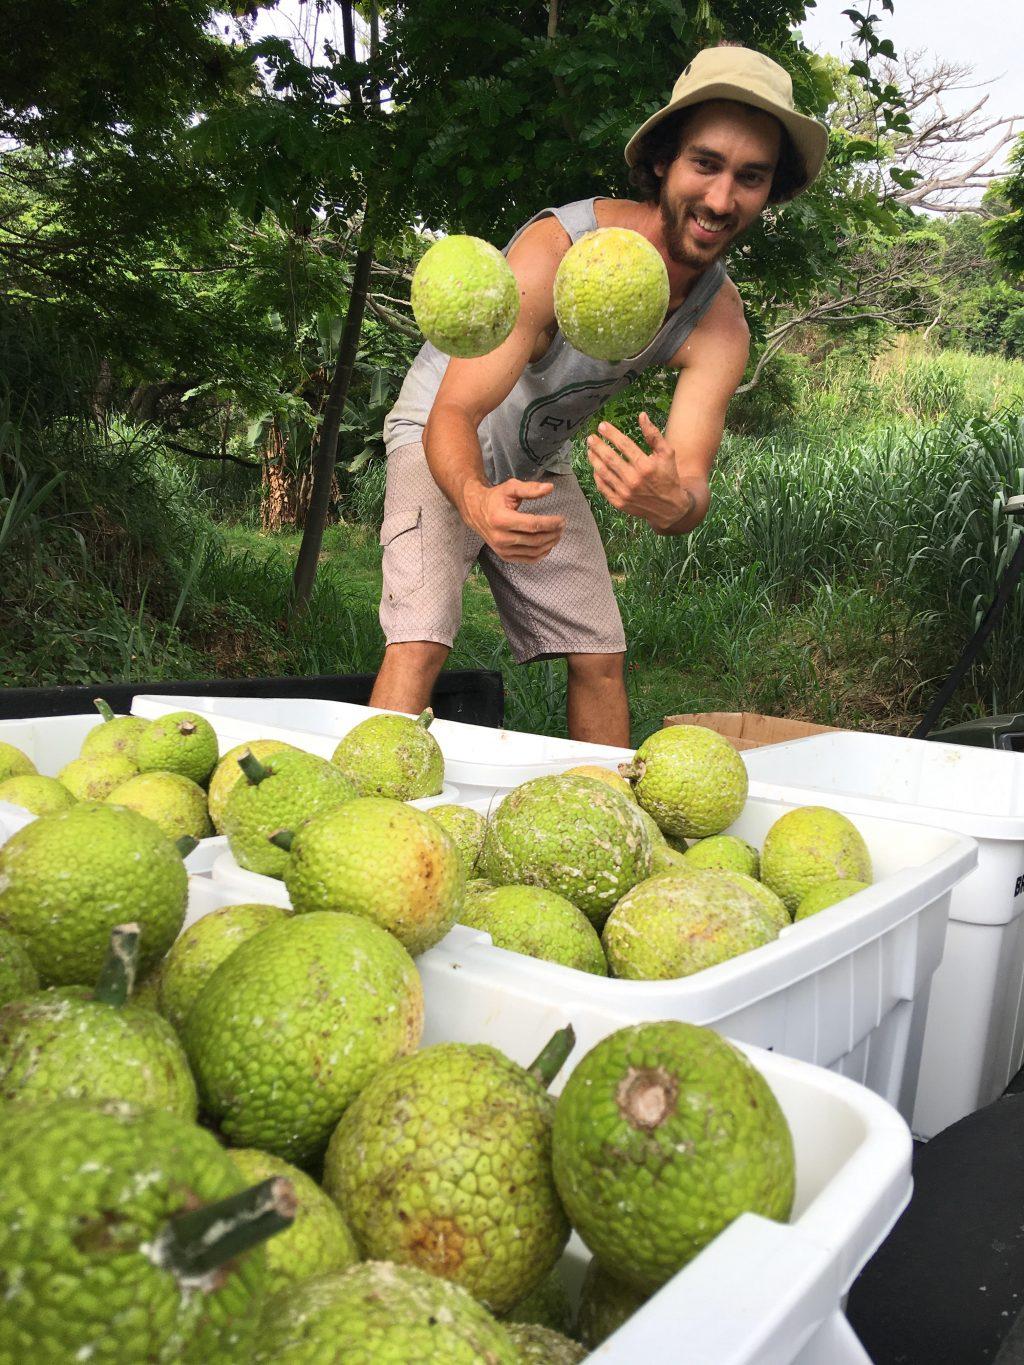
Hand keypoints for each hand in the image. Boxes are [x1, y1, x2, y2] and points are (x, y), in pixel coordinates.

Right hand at [462, 478, 565, 562]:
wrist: (475, 511)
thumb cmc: (495, 498)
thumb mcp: (511, 488)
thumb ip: (530, 488)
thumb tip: (550, 488)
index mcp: (501, 519)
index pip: (533, 525)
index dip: (550, 523)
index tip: (562, 519)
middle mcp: (500, 537)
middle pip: (535, 540)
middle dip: (553, 534)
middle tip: (562, 526)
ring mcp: (502, 549)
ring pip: (533, 551)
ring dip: (550, 544)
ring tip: (557, 534)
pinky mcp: (504, 556)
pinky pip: (528, 559)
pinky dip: (541, 554)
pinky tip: (548, 545)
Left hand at [586, 412, 694, 531]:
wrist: (670, 507)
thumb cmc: (668, 476)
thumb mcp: (667, 453)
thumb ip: (653, 435)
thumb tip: (641, 415)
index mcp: (646, 465)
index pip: (624, 445)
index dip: (611, 434)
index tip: (602, 426)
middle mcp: (634, 479)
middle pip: (610, 458)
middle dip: (598, 445)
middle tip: (590, 437)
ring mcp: (625, 492)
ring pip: (603, 472)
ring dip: (594, 459)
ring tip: (590, 450)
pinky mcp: (619, 503)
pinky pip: (603, 487)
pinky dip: (597, 476)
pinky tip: (595, 467)